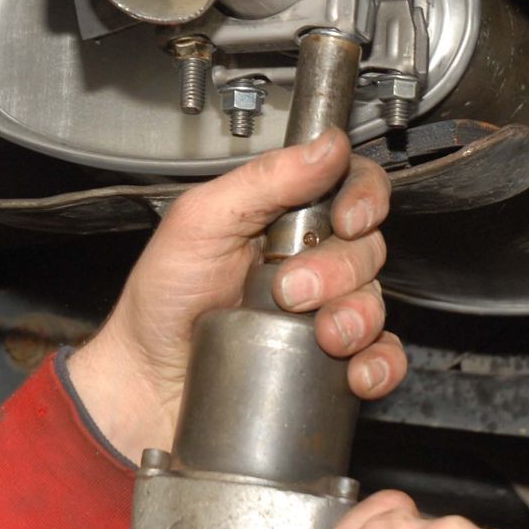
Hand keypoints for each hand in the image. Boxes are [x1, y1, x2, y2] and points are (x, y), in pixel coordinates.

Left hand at [66, 128, 406, 460]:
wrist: (146, 382)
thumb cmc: (161, 300)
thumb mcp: (200, 222)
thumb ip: (263, 179)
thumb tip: (326, 146)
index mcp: (284, 216)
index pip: (351, 187)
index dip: (363, 197)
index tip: (347, 219)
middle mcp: (310, 260)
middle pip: (367, 247)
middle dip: (338, 270)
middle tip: (292, 289)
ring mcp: (322, 312)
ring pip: (376, 302)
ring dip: (358, 317)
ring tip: (321, 335)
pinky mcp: (330, 363)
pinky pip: (382, 358)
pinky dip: (381, 364)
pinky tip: (356, 371)